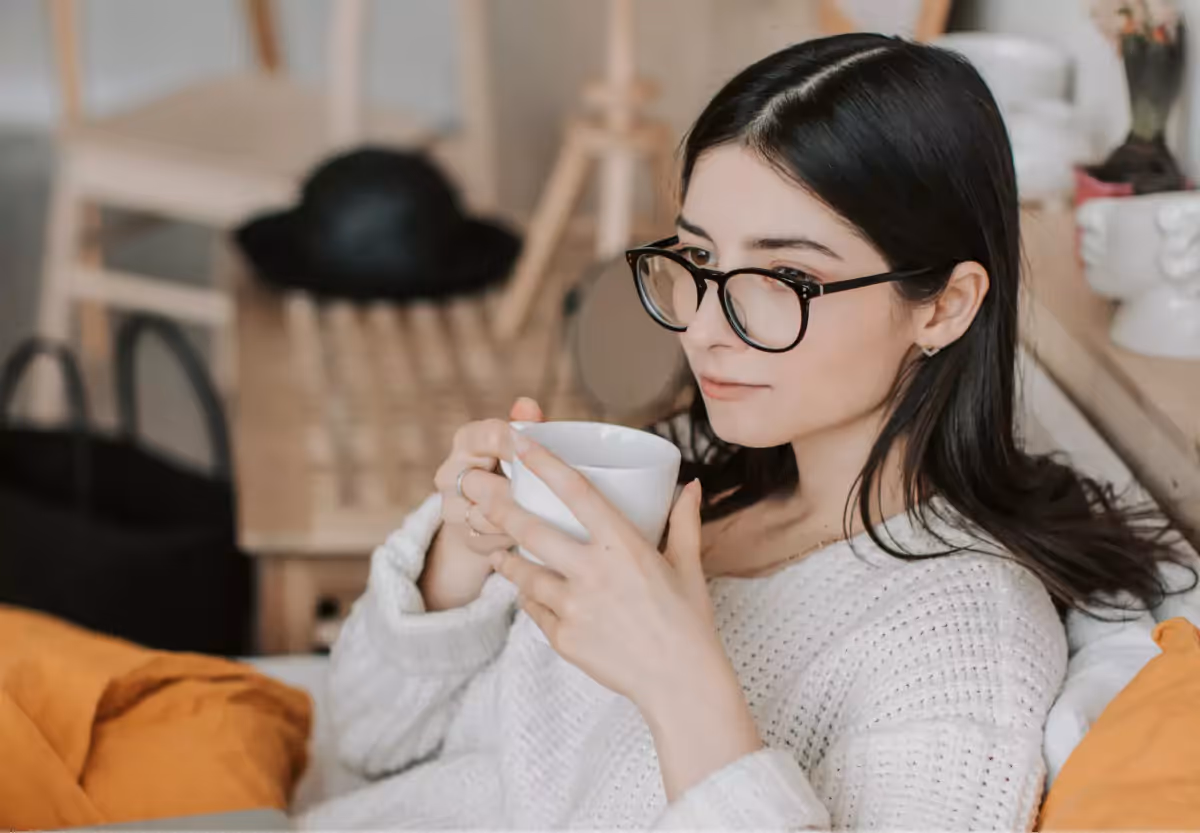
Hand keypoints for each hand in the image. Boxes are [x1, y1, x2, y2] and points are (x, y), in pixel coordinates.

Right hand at [419, 398, 543, 610]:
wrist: (487, 517)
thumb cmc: (514, 471)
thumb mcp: (522, 448)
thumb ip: (527, 426)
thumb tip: (528, 405)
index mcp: (467, 439)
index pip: (493, 436)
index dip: (523, 445)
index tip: (548, 455)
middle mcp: (449, 472)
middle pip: (490, 476)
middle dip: (522, 485)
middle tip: (553, 490)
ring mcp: (450, 506)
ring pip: (490, 511)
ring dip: (521, 513)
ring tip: (547, 511)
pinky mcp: (461, 534)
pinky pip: (494, 535)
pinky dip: (516, 533)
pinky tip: (533, 529)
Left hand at [467, 432, 721, 710]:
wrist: (681, 685)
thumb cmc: (689, 622)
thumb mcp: (688, 566)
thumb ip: (684, 522)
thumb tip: (691, 486)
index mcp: (624, 545)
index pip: (576, 491)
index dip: (543, 462)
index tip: (519, 440)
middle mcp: (593, 571)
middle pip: (530, 529)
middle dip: (497, 505)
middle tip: (474, 488)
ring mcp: (574, 606)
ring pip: (523, 572)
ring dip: (505, 558)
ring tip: (495, 549)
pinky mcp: (563, 638)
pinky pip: (535, 609)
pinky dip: (530, 597)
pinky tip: (527, 591)